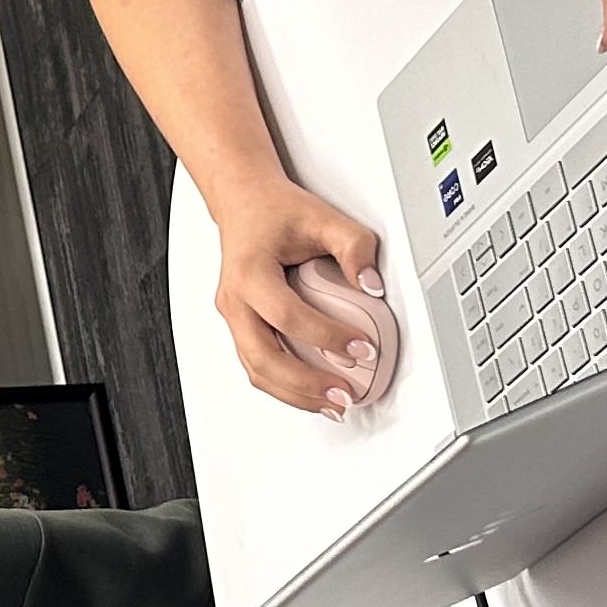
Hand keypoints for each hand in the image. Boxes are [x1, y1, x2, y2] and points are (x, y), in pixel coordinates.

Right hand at [213, 177, 384, 415]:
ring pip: (256, 370)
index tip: (362, 347)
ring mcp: (233, 317)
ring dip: (294, 394)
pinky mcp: (240, 327)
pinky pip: (257, 366)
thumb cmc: (275, 210)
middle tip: (344, 395)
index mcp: (250, 272)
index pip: (288, 316)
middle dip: (306, 384)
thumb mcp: (323, 218)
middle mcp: (235, 300)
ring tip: (332, 404)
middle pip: (263, 358)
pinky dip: (284, 386)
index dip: (327, 337)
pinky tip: (312, 394)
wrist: (243, 202)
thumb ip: (355, 247)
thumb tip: (373, 287)